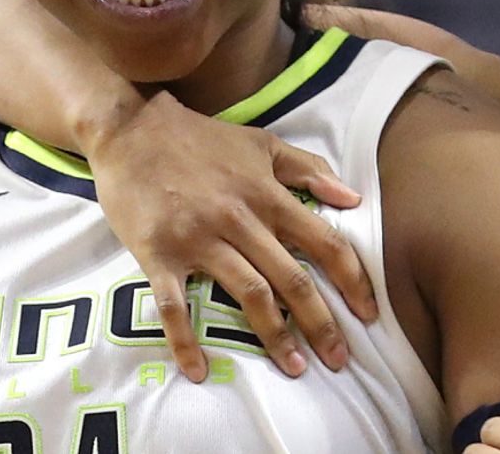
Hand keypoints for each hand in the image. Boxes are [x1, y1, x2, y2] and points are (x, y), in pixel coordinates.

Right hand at [84, 92, 377, 382]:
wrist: (130, 129)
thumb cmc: (199, 138)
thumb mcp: (260, 143)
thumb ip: (308, 169)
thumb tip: (354, 199)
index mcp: (266, 195)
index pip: (324, 242)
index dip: (352, 280)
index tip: (369, 313)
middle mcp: (239, 220)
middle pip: (291, 279)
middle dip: (321, 324)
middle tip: (339, 360)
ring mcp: (198, 239)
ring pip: (248, 294)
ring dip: (275, 336)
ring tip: (295, 368)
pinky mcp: (158, 254)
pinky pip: (174, 305)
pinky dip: (186, 341)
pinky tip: (199, 371)